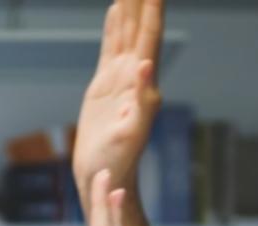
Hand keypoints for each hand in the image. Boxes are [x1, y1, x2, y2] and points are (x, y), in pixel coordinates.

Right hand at [72, 0, 165, 209]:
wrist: (105, 176)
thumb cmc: (119, 163)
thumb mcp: (130, 135)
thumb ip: (141, 101)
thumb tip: (145, 65)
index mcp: (144, 84)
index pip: (150, 37)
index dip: (152, 10)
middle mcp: (136, 75)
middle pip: (140, 27)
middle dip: (143, 0)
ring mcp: (120, 78)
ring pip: (126, 31)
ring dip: (130, 5)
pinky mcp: (105, 85)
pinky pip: (110, 46)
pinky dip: (113, 25)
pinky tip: (114, 9)